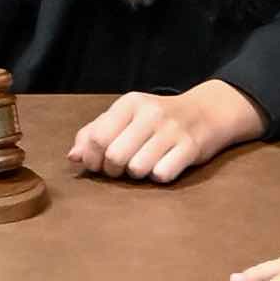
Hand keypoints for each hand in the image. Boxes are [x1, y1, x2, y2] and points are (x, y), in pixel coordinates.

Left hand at [72, 79, 264, 184]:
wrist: (206, 112)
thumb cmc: (157, 120)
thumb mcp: (125, 117)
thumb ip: (95, 133)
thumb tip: (73, 157)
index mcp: (129, 104)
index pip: (96, 137)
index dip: (92, 158)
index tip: (98, 163)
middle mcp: (150, 113)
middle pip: (114, 156)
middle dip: (113, 170)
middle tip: (122, 168)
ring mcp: (172, 130)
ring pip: (137, 168)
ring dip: (137, 174)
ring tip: (144, 164)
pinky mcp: (190, 147)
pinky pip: (162, 175)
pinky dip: (159, 176)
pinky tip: (163, 166)